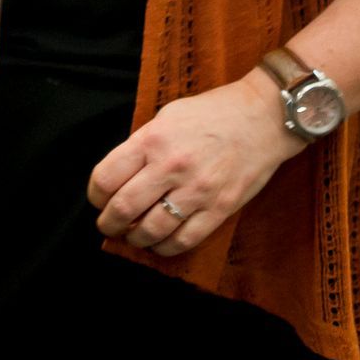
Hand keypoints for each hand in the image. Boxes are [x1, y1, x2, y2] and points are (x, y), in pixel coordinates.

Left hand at [89, 69, 306, 256]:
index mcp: (151, 140)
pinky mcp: (220, 208)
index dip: (95, 195)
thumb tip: (121, 174)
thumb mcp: (166, 117)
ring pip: (152, 229)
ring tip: (132, 236)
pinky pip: (185, 239)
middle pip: (123, 208)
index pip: (106, 178)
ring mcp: (196, 190)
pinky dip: (166, 246)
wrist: (263, 118)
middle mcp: (170, 167)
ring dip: (135, 238)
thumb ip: (142, 144)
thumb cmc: (212, 113)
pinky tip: (160, 243)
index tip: (97, 199)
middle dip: (109, 223)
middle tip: (108, 225)